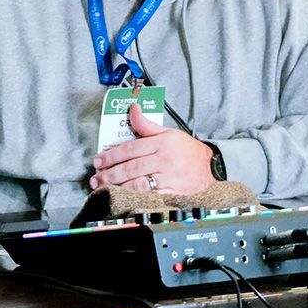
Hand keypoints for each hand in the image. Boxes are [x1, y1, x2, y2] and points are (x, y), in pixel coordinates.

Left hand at [89, 103, 214, 193]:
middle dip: (110, 174)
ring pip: (139, 184)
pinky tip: (123, 198)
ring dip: (118, 187)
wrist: (212, 167)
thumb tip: (132, 109)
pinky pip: (151, 197)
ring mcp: (170, 179)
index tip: (98, 161)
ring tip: (103, 188)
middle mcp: (165, 161)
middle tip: (95, 177)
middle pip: (131, 168)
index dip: (111, 156)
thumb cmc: (187, 150)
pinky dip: (135, 198)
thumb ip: (146, 125)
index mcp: (162, 144)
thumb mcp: (168, 133)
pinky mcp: (174, 193)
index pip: (130, 149)